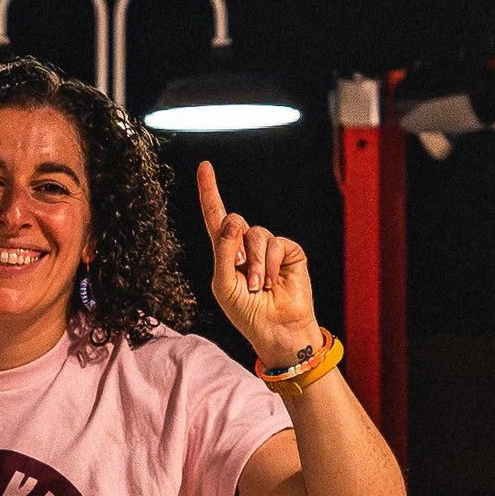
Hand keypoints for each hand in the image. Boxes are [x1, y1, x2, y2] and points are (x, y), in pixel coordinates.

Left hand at [195, 160, 320, 375]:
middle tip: (240, 270)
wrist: (276, 328)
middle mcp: (246, 246)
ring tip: (258, 286)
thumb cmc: (247, 312)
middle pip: (235, 220)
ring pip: (255, 233)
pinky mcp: (289, 251)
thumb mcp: (224, 284)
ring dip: (254, 263)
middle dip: (235, 245)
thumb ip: (223, 251)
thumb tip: (233, 221)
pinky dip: (269, 264)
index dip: (210, 192)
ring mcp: (268, 248)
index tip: (205, 167)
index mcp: (226, 253)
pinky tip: (272, 282)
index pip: (215, 216)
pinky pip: (275, 243)